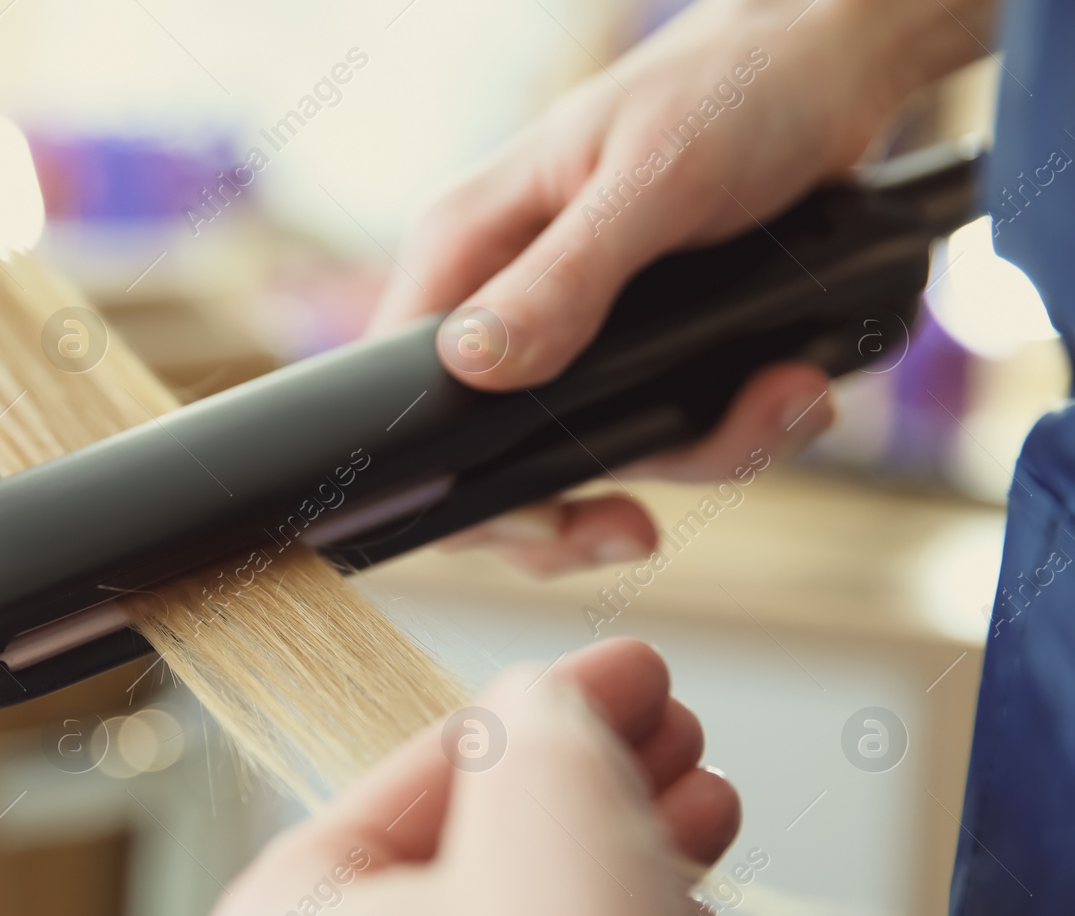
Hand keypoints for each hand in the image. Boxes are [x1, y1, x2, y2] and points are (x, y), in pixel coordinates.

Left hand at [197, 640, 739, 915]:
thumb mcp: (543, 802)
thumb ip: (538, 715)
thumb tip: (547, 706)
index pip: (426, 769)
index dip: (544, 698)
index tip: (623, 668)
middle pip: (482, 842)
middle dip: (594, 771)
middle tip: (665, 723)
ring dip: (624, 844)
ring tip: (700, 797)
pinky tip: (682, 906)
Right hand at [374, 0, 995, 574]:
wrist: (829, 70)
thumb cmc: (732, 88)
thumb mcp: (652, 181)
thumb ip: (563, 279)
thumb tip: (475, 366)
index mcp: (470, 246)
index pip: (406, 389)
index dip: (454, 476)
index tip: (535, 514)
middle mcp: (507, 299)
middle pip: (492, 456)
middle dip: (578, 503)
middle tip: (635, 526)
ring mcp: (572, 333)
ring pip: (594, 459)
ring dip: (699, 451)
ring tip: (782, 397)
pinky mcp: (637, 350)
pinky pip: (663, 432)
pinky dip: (735, 428)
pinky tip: (787, 386)